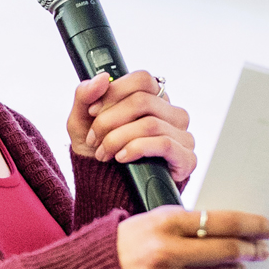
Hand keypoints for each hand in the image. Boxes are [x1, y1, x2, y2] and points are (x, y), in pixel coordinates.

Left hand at [67, 71, 195, 182]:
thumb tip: (102, 78)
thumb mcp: (81, 122)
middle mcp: (171, 113)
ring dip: (118, 139)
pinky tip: (122, 158)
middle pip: (142, 101)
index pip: (142, 79)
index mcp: (152, 98)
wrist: (105, 190)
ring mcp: (183, 135)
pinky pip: (164, 144)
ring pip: (150, 123)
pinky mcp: (186, 158)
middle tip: (92, 139)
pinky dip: (137, 148)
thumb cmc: (97, 151)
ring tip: (103, 154)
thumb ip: (85, 95)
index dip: (114, 92)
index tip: (92, 111)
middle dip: (109, 120)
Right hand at [117, 207, 268, 268]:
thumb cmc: (122, 247)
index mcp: (163, 222)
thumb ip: (185, 224)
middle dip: (251, 250)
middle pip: (226, 250)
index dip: (253, 225)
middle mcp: (163, 252)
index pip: (222, 222)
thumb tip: (232, 230)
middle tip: (261, 251)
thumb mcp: (148, 222)